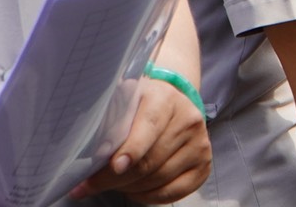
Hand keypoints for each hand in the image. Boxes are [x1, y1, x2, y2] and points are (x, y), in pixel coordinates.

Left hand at [75, 80, 208, 202]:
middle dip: (116, 178)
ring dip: (129, 188)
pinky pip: (172, 193)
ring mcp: (199, 144)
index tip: (114, 166)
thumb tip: (93, 159)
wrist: (172, 102)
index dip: (131, 150)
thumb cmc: (141, 105)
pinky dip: (148, 197)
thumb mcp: (125, 101)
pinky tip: (133, 190)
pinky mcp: (203, 165)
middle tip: (92, 184)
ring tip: (113, 183)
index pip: (148, 127)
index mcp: (165, 99)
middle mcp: (188, 120)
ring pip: (159, 179)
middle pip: (150, 160)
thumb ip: (112, 123)